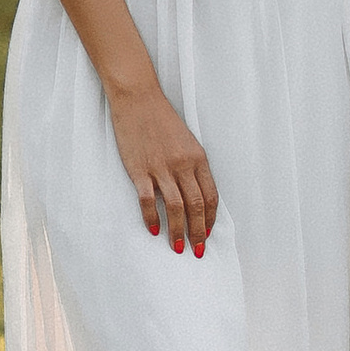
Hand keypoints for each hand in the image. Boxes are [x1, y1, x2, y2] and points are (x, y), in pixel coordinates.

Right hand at [108, 78, 218, 252]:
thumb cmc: (163, 120)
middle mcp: (182, 165)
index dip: (211, 219)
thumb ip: (193, 167)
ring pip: (175, 207)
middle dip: (199, 232)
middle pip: (195, 206)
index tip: (209, 234)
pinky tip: (153, 230)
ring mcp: (160, 168)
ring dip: (178, 231)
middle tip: (198, 251)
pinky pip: (147, 200)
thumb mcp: (187, 142)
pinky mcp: (139, 169)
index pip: (210, 196)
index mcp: (198, 158)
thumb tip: (197, 194)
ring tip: (178, 247)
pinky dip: (151, 217)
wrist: (138, 99)